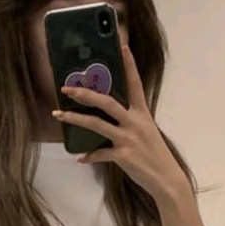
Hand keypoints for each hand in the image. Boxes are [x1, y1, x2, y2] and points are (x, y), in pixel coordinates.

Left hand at [53, 45, 190, 204]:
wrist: (166, 179)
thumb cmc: (155, 156)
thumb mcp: (147, 133)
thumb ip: (130, 122)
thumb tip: (109, 118)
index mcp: (142, 114)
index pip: (135, 84)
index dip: (129, 65)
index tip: (122, 46)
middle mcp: (135, 123)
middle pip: (107, 102)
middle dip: (85, 93)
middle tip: (67, 88)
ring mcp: (128, 139)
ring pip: (97, 124)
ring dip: (75, 119)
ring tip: (58, 114)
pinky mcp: (123, 156)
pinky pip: (100, 154)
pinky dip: (89, 156)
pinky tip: (80, 158)